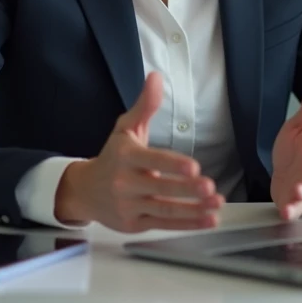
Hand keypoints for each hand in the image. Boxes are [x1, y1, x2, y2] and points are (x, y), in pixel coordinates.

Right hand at [55, 72, 224, 232]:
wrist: (85, 191)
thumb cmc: (112, 156)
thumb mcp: (125, 128)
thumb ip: (144, 105)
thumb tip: (156, 77)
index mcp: (125, 156)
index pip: (150, 160)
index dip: (171, 165)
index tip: (193, 167)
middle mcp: (125, 183)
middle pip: (160, 188)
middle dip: (186, 189)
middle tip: (210, 187)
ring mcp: (130, 206)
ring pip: (165, 210)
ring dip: (193, 210)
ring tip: (216, 204)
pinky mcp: (136, 224)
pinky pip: (165, 225)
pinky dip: (188, 224)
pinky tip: (209, 219)